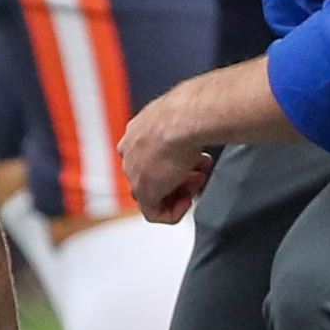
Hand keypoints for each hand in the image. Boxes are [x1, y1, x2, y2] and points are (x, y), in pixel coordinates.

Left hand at [115, 86, 218, 224]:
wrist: (181, 120)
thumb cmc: (185, 115)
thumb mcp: (182, 120)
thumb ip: (182, 132)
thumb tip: (194, 137)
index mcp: (136, 133)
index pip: (151, 158)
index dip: (177, 165)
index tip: (194, 164)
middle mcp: (131, 152)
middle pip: (154, 176)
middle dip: (180, 178)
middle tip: (198, 175)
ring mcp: (134, 173)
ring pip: (155, 194)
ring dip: (181, 192)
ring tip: (198, 180)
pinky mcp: (143, 192)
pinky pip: (154, 214)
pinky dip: (173, 213)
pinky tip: (188, 201)